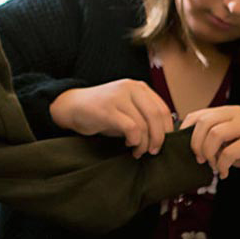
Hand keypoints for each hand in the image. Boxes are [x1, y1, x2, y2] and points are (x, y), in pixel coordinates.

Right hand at [49, 79, 173, 157]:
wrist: (71, 107)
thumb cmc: (102, 112)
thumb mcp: (127, 109)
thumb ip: (144, 116)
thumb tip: (165, 137)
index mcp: (138, 86)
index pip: (163, 109)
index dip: (167, 130)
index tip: (164, 144)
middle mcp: (130, 87)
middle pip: (156, 116)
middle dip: (159, 139)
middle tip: (154, 152)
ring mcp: (118, 97)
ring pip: (144, 125)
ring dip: (144, 144)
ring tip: (137, 151)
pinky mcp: (107, 109)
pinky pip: (131, 128)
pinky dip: (134, 141)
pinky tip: (128, 144)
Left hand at [180, 105, 239, 178]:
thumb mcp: (229, 133)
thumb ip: (212, 134)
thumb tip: (191, 148)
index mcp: (225, 111)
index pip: (198, 114)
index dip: (186, 129)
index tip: (183, 145)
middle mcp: (235, 113)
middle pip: (204, 123)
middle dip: (196, 143)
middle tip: (200, 159)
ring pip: (215, 134)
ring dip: (210, 154)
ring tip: (213, 165)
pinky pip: (230, 152)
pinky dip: (223, 165)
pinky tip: (224, 172)